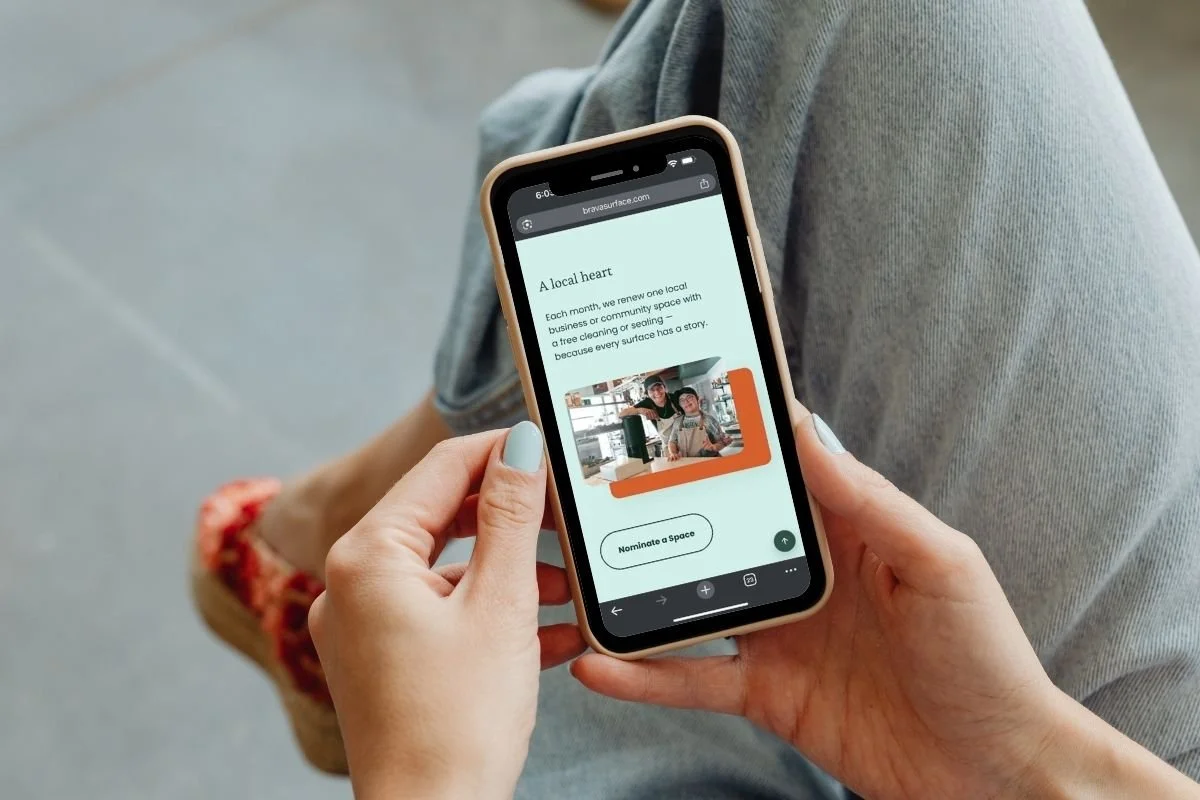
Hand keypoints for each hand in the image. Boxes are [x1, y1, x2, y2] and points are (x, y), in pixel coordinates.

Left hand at [309, 423, 584, 798]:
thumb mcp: (500, 603)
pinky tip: (545, 633)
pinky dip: (491, 613)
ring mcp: (364, 626)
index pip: (440, 470)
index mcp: (368, 557)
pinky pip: (442, 614)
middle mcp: (353, 584)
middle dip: (510, 520)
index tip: (547, 444)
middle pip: (442, 518)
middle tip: (563, 518)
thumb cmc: (457, 722)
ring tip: (564, 590)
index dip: (499, 450)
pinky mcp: (384, 661)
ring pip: (447, 570)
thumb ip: (512, 516)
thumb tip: (521, 445)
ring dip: (510, 573)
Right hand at [572, 410, 1067, 798]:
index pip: (779, 465)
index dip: (733, 430)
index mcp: (847, 529)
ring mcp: (779, 634)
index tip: (677, 394)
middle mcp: (803, 573)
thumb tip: (808, 432)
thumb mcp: (940, 565)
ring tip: (576, 568)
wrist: (997, 775)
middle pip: (717, 526)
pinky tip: (601, 663)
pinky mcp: (766, 693)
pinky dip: (643, 675)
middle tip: (596, 479)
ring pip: (689, 599)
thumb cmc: (988, 660)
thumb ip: (871, 501)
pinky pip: (692, 679)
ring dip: (635, 586)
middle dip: (661, 502)